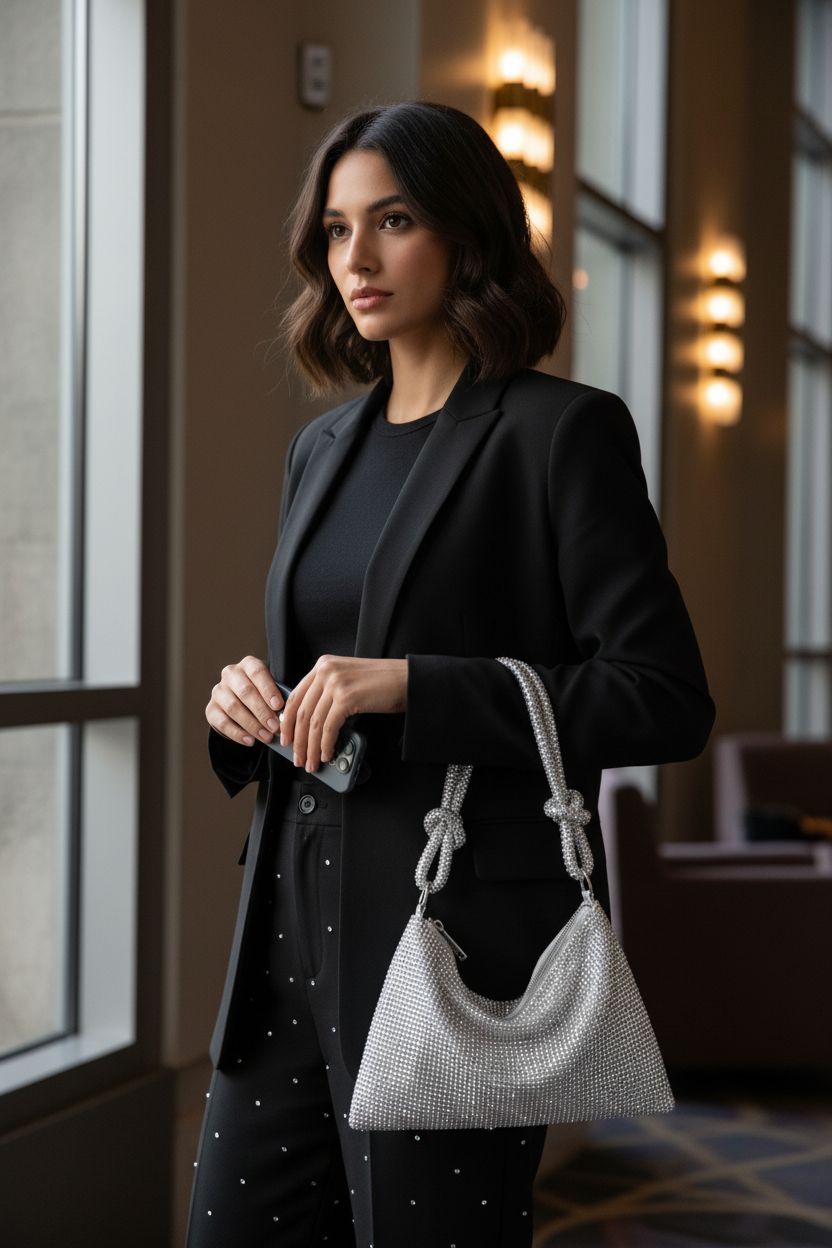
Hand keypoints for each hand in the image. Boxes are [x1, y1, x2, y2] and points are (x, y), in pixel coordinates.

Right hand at [205, 655, 285, 745]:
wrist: (243, 705)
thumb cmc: (263, 696)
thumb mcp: (271, 692)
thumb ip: (277, 700)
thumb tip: (285, 717)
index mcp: (248, 665)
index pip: (257, 672)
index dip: (268, 689)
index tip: (278, 706)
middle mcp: (231, 674)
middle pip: (245, 691)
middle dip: (261, 711)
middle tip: (275, 727)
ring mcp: (218, 691)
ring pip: (233, 708)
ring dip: (252, 725)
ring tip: (266, 737)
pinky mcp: (211, 709)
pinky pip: (222, 722)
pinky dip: (238, 733)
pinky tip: (250, 741)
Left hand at [279, 655, 407, 772]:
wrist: (406, 679)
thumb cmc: (382, 682)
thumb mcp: (347, 680)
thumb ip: (327, 692)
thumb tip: (311, 722)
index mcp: (323, 666)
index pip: (296, 696)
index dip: (288, 721)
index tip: (286, 738)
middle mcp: (326, 671)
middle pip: (302, 712)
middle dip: (298, 740)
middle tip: (297, 756)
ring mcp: (335, 683)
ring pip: (314, 723)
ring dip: (311, 747)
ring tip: (312, 762)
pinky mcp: (347, 697)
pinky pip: (329, 727)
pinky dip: (326, 744)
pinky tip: (327, 754)